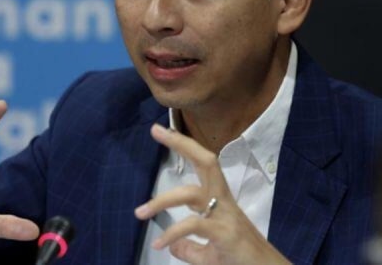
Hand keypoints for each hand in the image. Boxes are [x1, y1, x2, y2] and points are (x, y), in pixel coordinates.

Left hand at [134, 124, 290, 264]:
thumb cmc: (241, 260)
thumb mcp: (209, 256)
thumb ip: (191, 249)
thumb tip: (173, 247)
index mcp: (220, 200)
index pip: (203, 165)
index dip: (184, 146)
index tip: (160, 130)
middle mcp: (223, 201)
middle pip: (206, 161)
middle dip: (181, 143)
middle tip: (156, 130)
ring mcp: (225, 215)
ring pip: (191, 193)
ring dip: (161, 200)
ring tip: (140, 213)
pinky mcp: (224, 233)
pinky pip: (193, 225)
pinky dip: (173, 234)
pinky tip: (160, 244)